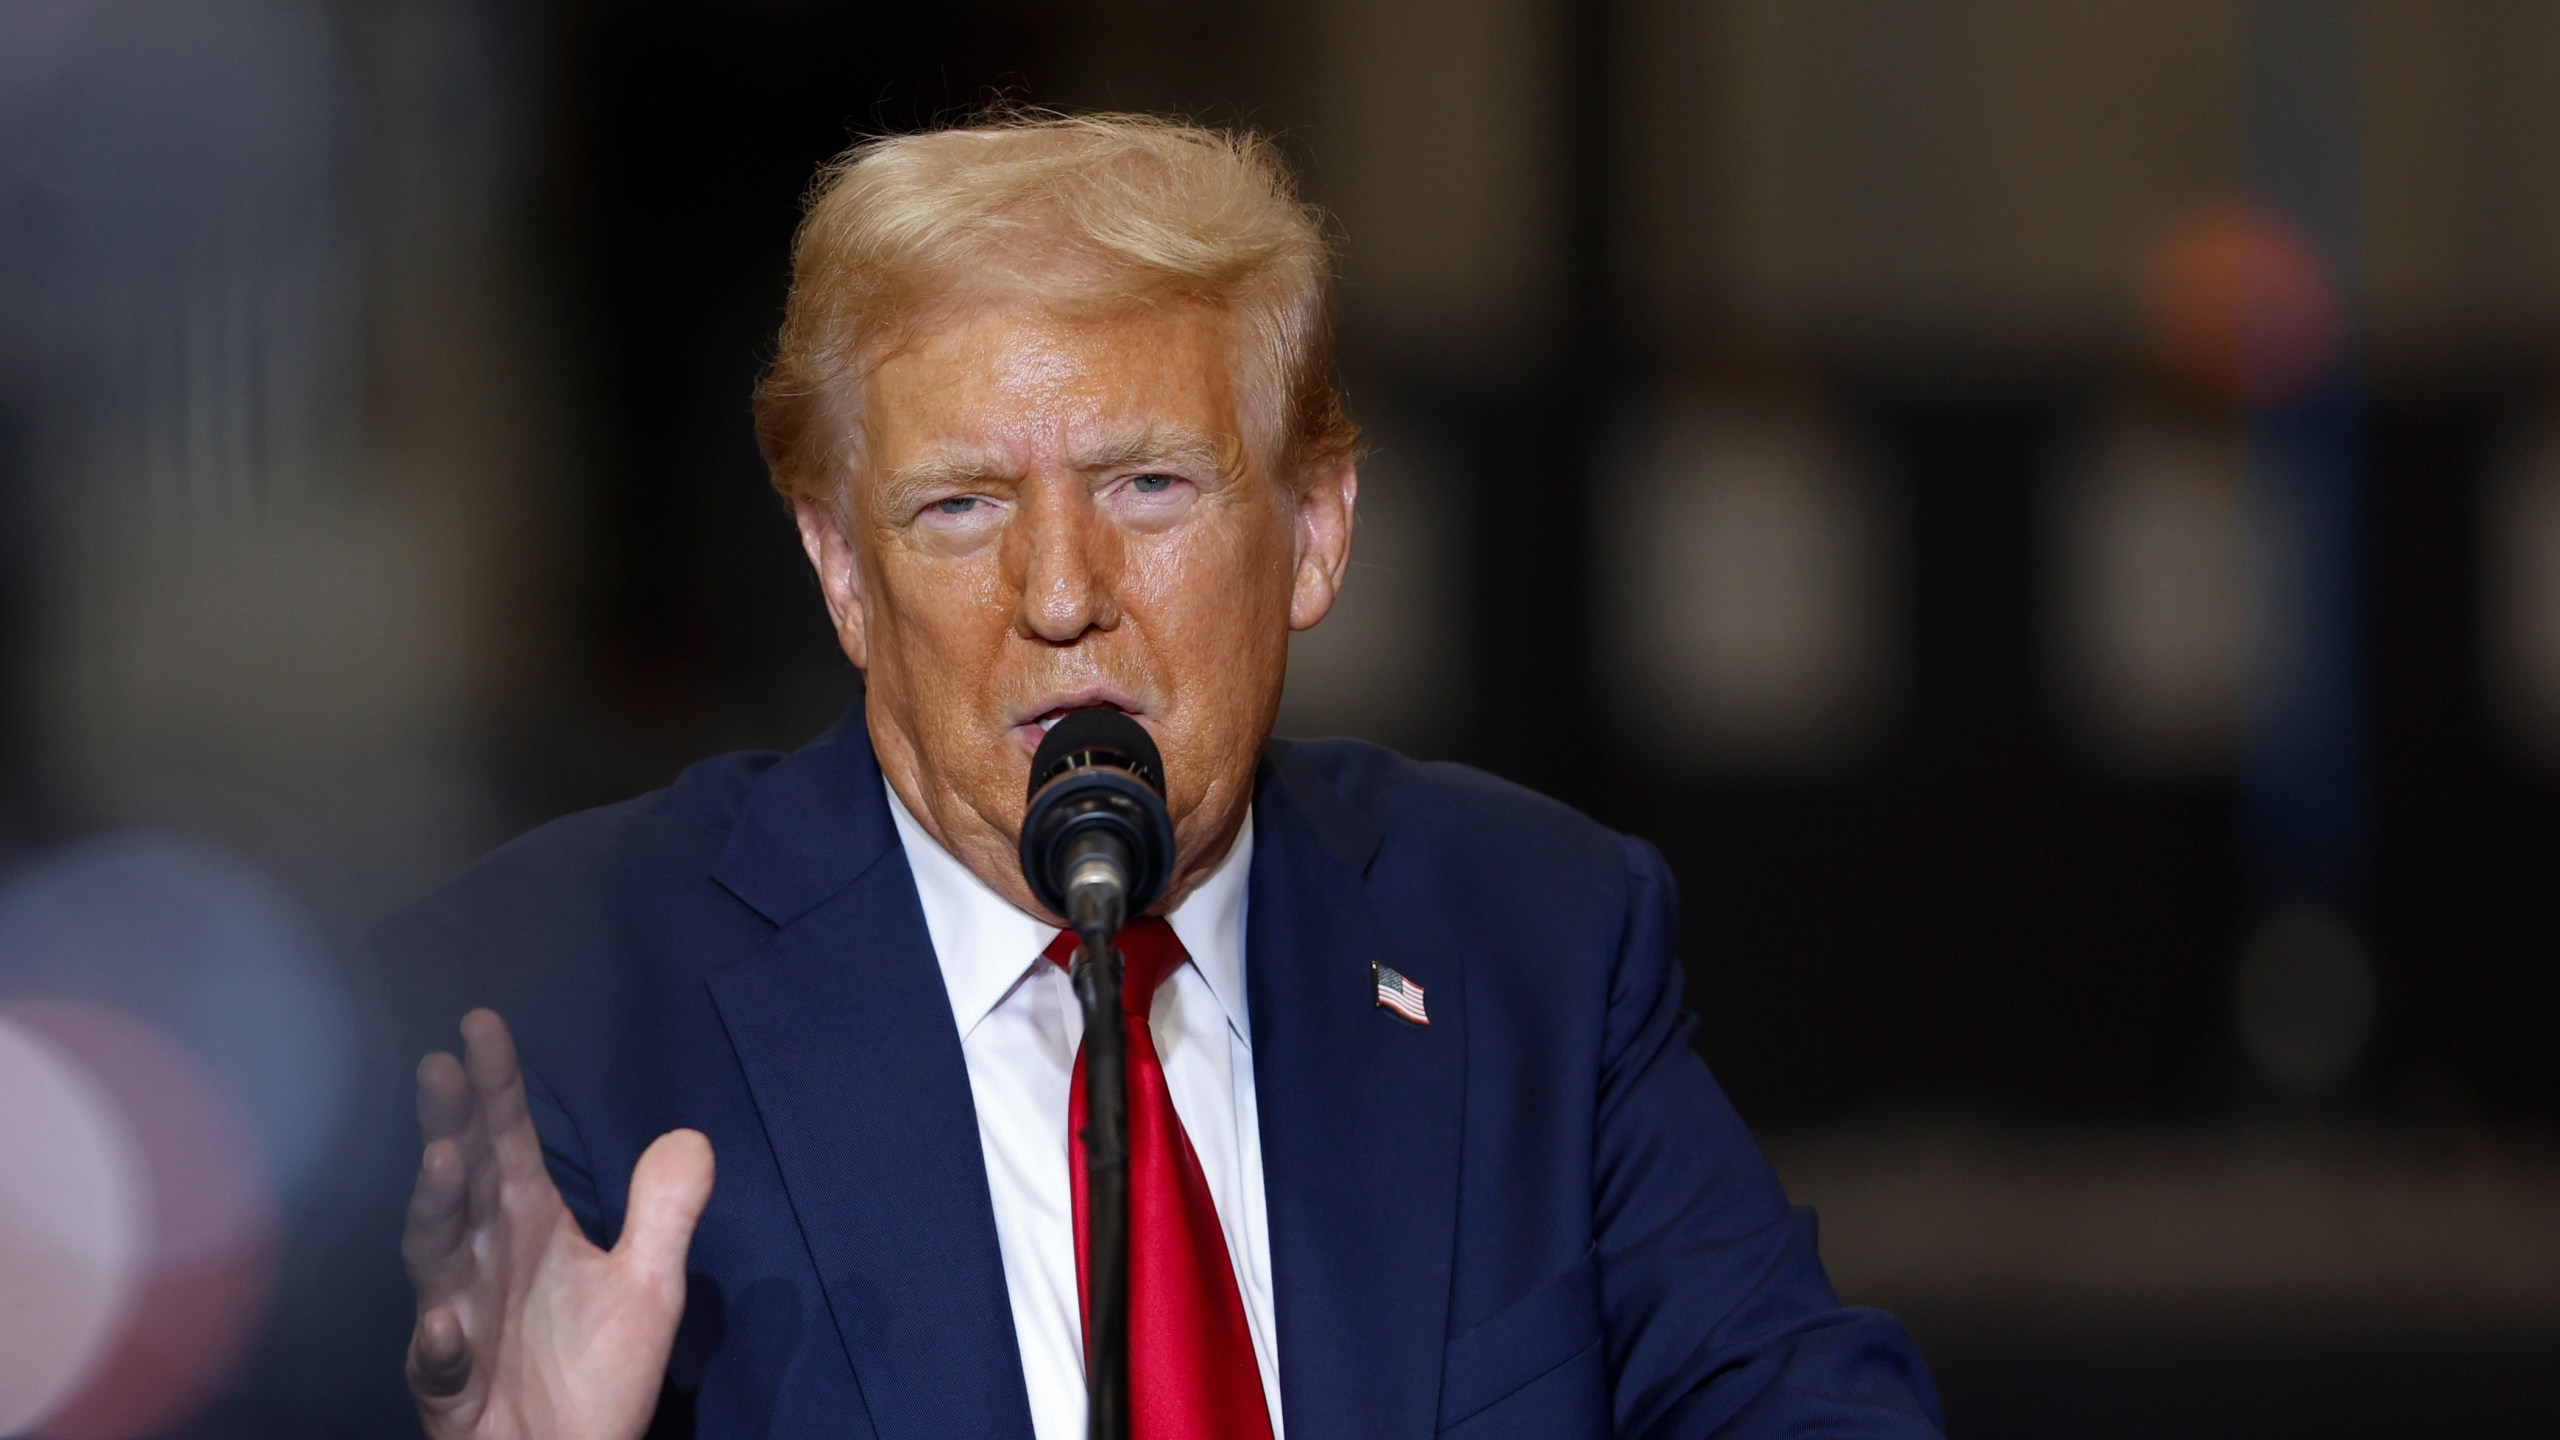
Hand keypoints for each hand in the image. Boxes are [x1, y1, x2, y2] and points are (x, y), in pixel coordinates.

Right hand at [403, 1009, 715, 1439]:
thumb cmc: (593, 1374)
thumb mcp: (648, 1288)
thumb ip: (664, 1212)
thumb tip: (691, 1134)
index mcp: (529, 1225)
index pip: (508, 1141)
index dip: (497, 1084)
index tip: (481, 1022)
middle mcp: (484, 1259)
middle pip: (462, 1181)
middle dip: (448, 1126)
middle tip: (440, 1067)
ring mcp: (457, 1320)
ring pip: (435, 1258)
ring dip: (435, 1212)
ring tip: (443, 1163)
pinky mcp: (451, 1390)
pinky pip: (438, 1365)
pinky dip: (439, 1345)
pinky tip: (446, 1325)